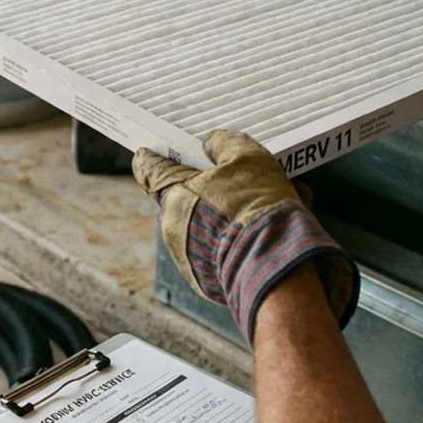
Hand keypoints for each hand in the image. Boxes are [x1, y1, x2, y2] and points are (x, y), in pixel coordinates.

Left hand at [132, 130, 358, 344]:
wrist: (275, 264)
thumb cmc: (255, 205)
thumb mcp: (246, 157)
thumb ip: (223, 143)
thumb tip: (211, 143)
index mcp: (171, 192)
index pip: (148, 167)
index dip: (153, 156)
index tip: (153, 152)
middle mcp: (171, 226)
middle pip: (184, 195)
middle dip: (210, 185)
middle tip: (237, 176)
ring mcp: (185, 256)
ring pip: (205, 223)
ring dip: (228, 213)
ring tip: (267, 206)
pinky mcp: (204, 280)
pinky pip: (216, 251)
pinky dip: (235, 241)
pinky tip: (266, 232)